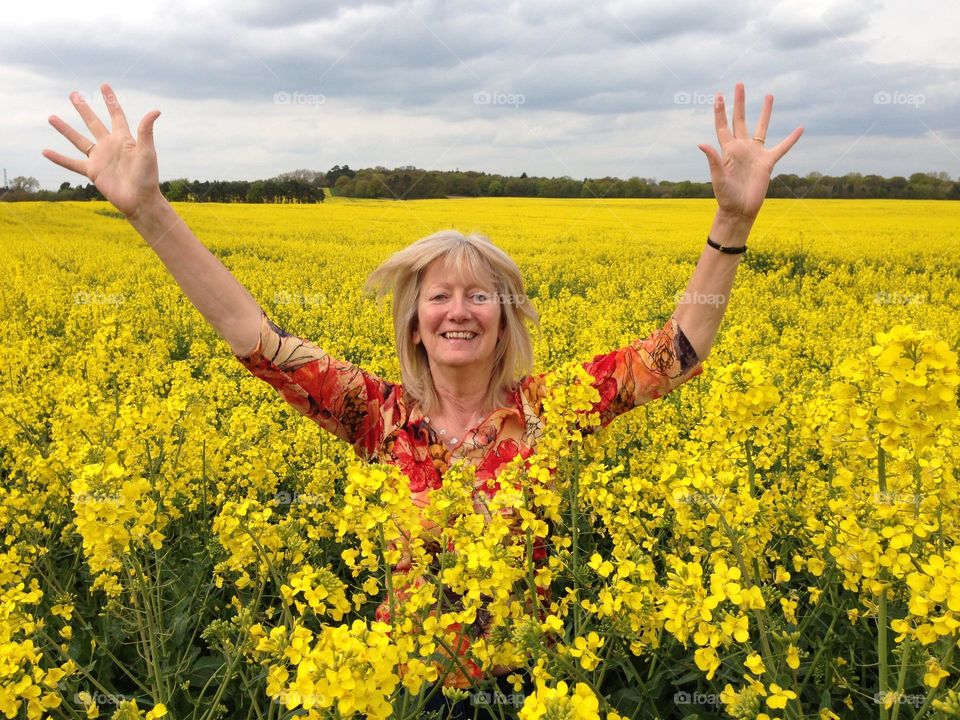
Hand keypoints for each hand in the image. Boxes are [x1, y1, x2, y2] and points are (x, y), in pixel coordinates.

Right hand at [42, 84, 163, 219]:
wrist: (140, 200)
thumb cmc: (147, 177)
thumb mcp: (147, 152)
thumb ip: (146, 131)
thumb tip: (156, 111)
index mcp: (124, 139)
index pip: (116, 115)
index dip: (110, 100)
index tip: (103, 86)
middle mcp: (109, 146)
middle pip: (93, 122)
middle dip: (83, 109)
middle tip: (73, 94)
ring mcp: (99, 158)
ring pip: (78, 140)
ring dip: (65, 129)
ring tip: (51, 117)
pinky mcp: (92, 172)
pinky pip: (71, 163)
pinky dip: (58, 159)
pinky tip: (45, 152)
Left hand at [698, 83, 802, 220]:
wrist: (739, 210)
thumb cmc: (725, 196)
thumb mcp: (718, 177)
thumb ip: (713, 159)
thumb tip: (701, 143)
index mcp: (728, 150)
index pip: (723, 126)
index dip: (720, 111)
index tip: (718, 95)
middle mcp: (741, 148)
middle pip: (740, 120)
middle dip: (739, 103)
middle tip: (739, 85)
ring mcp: (755, 153)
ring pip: (761, 128)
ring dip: (765, 112)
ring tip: (769, 95)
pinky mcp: (768, 162)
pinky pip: (782, 148)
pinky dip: (791, 139)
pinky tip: (800, 128)